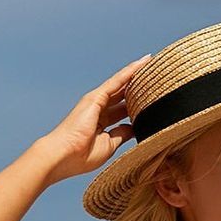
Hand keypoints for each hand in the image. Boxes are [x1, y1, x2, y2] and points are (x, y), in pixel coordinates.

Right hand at [42, 54, 152, 183]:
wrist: (63, 155)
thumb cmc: (82, 156)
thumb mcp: (109, 146)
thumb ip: (122, 134)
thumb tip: (135, 127)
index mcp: (102, 123)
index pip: (123, 111)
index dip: (138, 105)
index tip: (154, 101)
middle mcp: (99, 109)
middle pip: (124, 95)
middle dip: (139, 87)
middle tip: (158, 77)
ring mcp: (97, 101)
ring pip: (122, 84)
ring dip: (137, 73)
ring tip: (154, 63)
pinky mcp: (96, 96)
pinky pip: (117, 81)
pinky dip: (130, 72)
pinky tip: (143, 63)